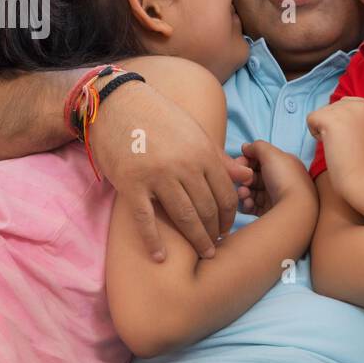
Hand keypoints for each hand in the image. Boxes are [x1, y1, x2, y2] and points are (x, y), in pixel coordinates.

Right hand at [88, 82, 250, 260]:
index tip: (227, 228)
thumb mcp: (195, 133)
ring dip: (197, 240)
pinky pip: (145, 220)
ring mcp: (156, 177)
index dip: (230, 216)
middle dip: (215, 231)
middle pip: (208, 209)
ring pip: (184, 217)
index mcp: (202, 153)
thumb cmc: (160, 119)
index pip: (225, 194)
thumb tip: (247, 178)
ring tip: (205, 254)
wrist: (116, 105)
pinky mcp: (130, 185)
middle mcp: (183, 166)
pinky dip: (153, 242)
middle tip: (217, 246)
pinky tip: (161, 257)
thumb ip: (220, 159)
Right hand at [240, 140, 315, 214]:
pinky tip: (248, 203)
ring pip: (252, 192)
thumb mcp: (271, 154)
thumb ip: (257, 146)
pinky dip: (248, 204)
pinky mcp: (270, 212)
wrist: (294, 209)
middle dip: (244, 177)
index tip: (238, 164)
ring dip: (244, 191)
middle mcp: (280, 180)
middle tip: (242, 181)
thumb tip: (245, 147)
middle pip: (254, 176)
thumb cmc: (284, 178)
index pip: (261, 160)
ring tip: (243, 194)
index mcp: (284, 165)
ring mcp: (275, 197)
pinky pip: (253, 206)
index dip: (247, 160)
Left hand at [306, 97, 363, 208]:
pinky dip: (315, 134)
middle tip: (347, 149)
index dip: (344, 125)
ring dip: (325, 132)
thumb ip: (361, 125)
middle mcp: (362, 104)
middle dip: (334, 127)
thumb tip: (342, 122)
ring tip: (342, 150)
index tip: (353, 143)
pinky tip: (330, 147)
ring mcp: (347, 110)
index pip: (347, 105)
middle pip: (333, 108)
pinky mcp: (332, 119)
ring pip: (322, 113)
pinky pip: (311, 119)